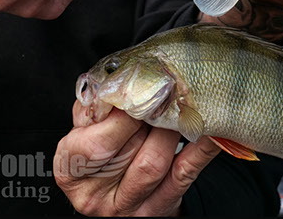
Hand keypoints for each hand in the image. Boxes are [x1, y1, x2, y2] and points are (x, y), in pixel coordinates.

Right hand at [54, 101, 220, 215]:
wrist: (119, 190)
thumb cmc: (98, 152)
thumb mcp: (85, 129)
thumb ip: (95, 107)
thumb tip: (121, 77)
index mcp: (71, 171)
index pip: (97, 144)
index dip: (121, 117)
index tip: (137, 92)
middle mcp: (97, 196)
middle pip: (132, 151)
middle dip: (152, 115)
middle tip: (166, 90)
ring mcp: (130, 206)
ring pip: (158, 162)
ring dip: (173, 127)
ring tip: (178, 104)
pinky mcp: (159, 208)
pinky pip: (184, 174)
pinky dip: (201, 149)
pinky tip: (211, 130)